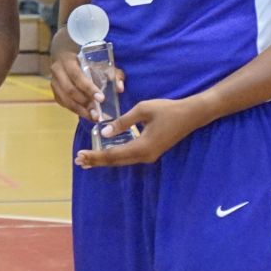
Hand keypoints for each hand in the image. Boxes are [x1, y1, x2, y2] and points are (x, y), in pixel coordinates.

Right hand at [47, 50, 120, 121]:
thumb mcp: (100, 61)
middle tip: (97, 114)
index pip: (77, 75)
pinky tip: (86, 114)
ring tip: (93, 117)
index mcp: (68, 60)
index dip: (89, 88)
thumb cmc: (86, 58)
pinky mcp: (54, 91)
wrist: (66, 53)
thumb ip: (112, 73)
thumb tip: (120, 88)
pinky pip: (63, 103)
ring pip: (65, 100)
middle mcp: (57, 71)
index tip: (101, 99)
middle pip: (69, 90)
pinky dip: (75, 110)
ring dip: (79, 110)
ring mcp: (54, 82)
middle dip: (85, 103)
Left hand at [75, 94, 212, 168]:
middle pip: (115, 161)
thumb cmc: (167, 109)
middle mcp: (144, 156)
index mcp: (142, 147)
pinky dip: (114, 156)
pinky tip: (105, 153)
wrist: (191, 115)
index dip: (95, 155)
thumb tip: (104, 132)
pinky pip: (128, 157)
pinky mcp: (150, 152)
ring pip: (121, 161)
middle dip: (96, 161)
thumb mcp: (143, 110)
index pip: (112, 154)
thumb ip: (123, 122)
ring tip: (87, 159)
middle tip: (78, 160)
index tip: (80, 155)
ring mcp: (148, 156)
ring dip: (104, 160)